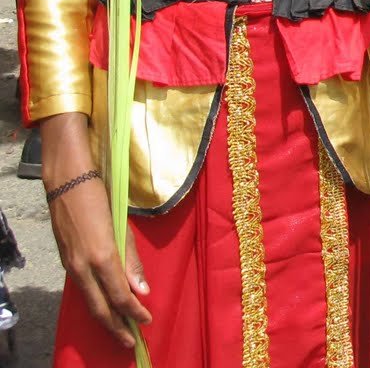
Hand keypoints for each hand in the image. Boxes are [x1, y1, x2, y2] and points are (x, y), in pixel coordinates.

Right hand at [43, 114, 150, 347]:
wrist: (67, 181)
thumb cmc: (100, 197)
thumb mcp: (121, 226)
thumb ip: (131, 259)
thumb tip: (141, 291)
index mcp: (100, 257)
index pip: (120, 296)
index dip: (133, 314)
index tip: (147, 324)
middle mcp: (82, 267)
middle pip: (101, 307)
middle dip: (116, 329)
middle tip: (130, 345)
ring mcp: (71, 265)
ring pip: (90, 300)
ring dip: (105, 318)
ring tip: (119, 331)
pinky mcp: (67, 260)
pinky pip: (83, 288)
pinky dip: (95, 302)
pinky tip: (104, 306)